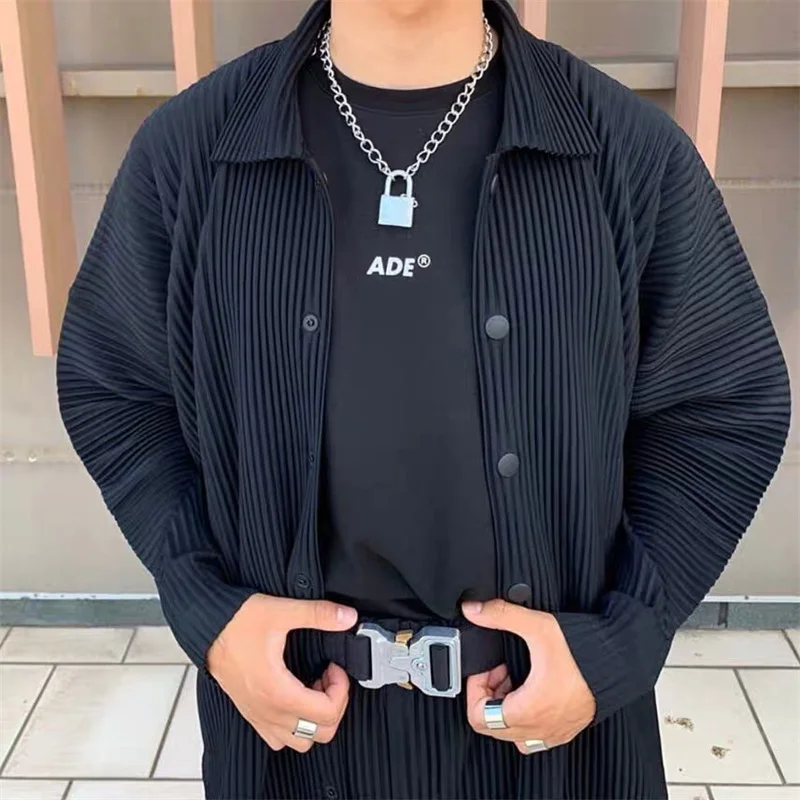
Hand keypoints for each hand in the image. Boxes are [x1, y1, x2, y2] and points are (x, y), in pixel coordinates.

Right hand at [207, 593, 357, 751]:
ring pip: (300, 741)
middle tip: (327, 676)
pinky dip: (294, 724)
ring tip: (312, 686)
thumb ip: (318, 614)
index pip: (327, 713)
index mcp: (279, 692)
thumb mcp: (281, 611)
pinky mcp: (251, 712)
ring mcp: (258, 716)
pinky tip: (294, 694)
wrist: (205, 627)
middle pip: (320, 733)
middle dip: (333, 704)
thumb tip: (347, 616)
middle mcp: (268, 712)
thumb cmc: (236, 622)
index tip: (333, 665)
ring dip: (314, 718)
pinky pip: (279, 737)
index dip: (341, 688)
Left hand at [462, 600, 595, 753]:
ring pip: (513, 733)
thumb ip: (500, 615)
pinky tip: (533, 689)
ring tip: (516, 678)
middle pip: (493, 726)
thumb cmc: (586, 651)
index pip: (478, 717)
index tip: (487, 669)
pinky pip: (535, 735)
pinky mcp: (568, 729)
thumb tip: (474, 610)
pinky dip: (526, 716)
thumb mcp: (537, 626)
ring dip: (506, 707)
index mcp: (529, 710)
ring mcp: (555, 732)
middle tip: (501, 670)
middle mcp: (541, 728)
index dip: (475, 689)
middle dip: (489, 695)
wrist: (623, 659)